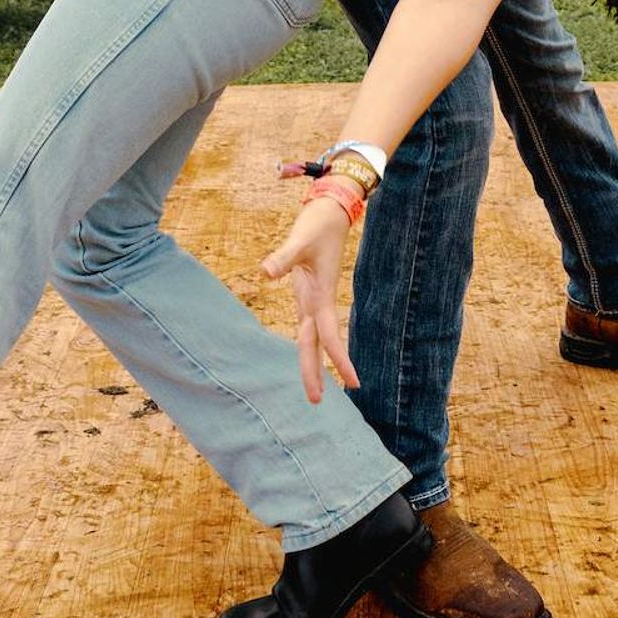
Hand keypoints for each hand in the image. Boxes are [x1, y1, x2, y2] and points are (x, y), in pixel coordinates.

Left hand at [261, 197, 357, 403]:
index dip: (339, 358)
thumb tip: (264, 273)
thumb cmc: (317, 225)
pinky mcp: (307, 294)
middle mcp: (319, 302)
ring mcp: (313, 299)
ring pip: (312, 339)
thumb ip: (282, 258)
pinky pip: (307, 327)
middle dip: (317, 373)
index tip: (353, 382)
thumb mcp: (299, 240)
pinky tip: (306, 357)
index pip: (330, 335)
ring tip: (314, 392)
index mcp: (322, 296)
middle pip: (317, 344)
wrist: (329, 213)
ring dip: (312, 363)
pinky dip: (307, 345)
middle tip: (315, 403)